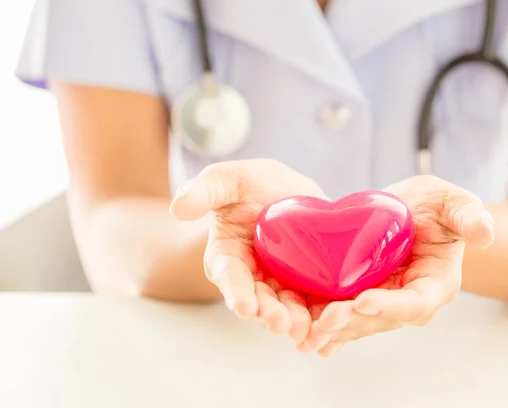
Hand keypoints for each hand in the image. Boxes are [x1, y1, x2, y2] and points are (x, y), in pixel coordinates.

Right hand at [170, 159, 326, 342]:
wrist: (286, 188)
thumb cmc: (249, 184)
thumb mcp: (226, 179)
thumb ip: (204, 191)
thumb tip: (178, 208)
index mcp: (227, 257)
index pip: (230, 277)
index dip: (237, 293)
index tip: (245, 306)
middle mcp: (252, 278)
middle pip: (260, 301)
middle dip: (270, 314)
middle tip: (281, 324)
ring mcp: (281, 283)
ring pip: (288, 307)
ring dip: (296, 320)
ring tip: (305, 329)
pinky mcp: (308, 283)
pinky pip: (314, 303)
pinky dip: (321, 316)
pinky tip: (330, 329)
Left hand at [300, 175, 493, 356]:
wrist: (412, 211)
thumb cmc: (438, 207)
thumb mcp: (453, 202)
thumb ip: (469, 215)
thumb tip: (486, 232)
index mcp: (435, 284)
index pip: (414, 304)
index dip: (389, 306)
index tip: (363, 301)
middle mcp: (410, 302)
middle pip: (380, 320)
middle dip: (352, 322)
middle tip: (325, 318)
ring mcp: (384, 303)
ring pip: (358, 324)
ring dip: (334, 330)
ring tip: (308, 332)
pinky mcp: (362, 299)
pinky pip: (344, 318)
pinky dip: (325, 329)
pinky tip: (305, 338)